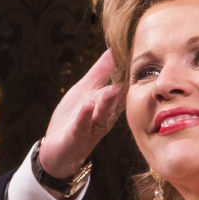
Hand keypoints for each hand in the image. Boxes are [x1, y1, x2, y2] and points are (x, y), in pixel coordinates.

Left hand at [38, 51, 124, 179]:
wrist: (57, 150)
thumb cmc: (74, 119)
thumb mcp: (87, 90)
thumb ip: (101, 71)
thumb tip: (113, 49)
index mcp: (110, 105)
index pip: (125, 87)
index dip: (132, 74)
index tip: (141, 56)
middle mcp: (105, 117)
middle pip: (117, 102)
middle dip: (124, 89)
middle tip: (134, 73)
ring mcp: (92, 128)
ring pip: (103, 115)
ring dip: (107, 103)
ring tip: (110, 90)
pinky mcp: (77, 137)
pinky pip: (82, 126)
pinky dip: (85, 116)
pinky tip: (88, 106)